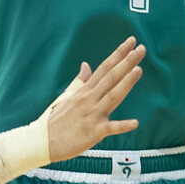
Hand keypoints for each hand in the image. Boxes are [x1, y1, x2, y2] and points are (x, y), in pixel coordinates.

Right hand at [44, 39, 145, 161]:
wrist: (42, 141)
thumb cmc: (54, 120)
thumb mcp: (66, 96)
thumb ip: (80, 80)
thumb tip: (86, 64)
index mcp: (84, 91)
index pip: (104, 67)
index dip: (119, 54)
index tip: (131, 42)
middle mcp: (89, 99)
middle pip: (111, 77)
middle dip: (127, 62)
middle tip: (141, 49)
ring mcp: (92, 115)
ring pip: (112, 96)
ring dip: (126, 83)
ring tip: (138, 70)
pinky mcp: (93, 132)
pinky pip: (110, 128)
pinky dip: (122, 126)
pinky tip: (135, 123)